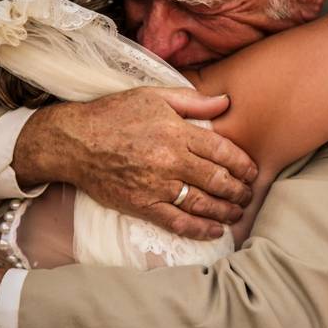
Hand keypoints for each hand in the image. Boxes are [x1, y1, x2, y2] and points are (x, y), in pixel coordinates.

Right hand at [12, 87, 257, 239]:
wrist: (74, 141)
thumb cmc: (113, 115)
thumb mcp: (153, 96)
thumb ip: (192, 101)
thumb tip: (226, 101)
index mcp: (177, 132)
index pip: (222, 151)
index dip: (243, 164)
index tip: (252, 171)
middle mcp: (171, 160)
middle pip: (218, 180)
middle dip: (239, 190)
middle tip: (248, 195)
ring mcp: (157, 186)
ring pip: (203, 204)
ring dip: (225, 211)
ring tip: (237, 213)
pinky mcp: (143, 206)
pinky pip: (179, 223)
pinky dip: (200, 230)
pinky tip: (214, 231)